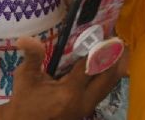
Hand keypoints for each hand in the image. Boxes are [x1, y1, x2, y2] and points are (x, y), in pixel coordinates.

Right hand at [0, 37, 121, 119]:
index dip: (99, 50)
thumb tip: (25, 38)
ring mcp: (87, 108)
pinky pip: (104, 91)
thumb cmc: (25, 100)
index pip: (90, 66)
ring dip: (114, 68)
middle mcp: (84, 101)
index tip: (105, 34)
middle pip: (107, 77)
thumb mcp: (26, 77)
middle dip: (114, 57)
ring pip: (109, 86)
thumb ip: (33, 56)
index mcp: (69, 92)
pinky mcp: (87, 110)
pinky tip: (108, 66)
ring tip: (119, 49)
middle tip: (117, 39)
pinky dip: (108, 77)